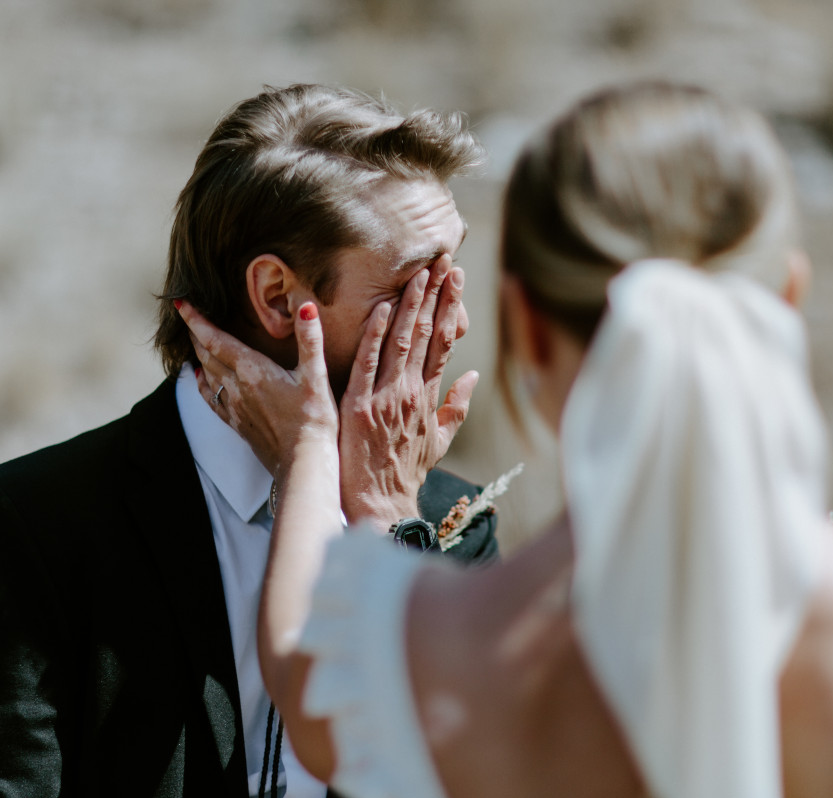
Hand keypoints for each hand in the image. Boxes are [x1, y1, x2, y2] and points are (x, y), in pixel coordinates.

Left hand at [176, 300, 337, 478]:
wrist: (304, 464)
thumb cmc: (313, 421)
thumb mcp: (316, 377)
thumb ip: (310, 340)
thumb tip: (306, 307)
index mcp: (252, 371)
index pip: (215, 339)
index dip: (196, 320)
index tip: (181, 302)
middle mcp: (237, 387)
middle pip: (207, 354)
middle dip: (196, 332)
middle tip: (188, 314)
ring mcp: (235, 407)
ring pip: (207, 374)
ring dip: (199, 355)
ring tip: (196, 341)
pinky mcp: (238, 424)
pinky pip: (211, 399)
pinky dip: (202, 384)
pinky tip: (201, 380)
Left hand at [339, 254, 478, 524]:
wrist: (382, 505)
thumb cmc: (406, 474)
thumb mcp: (439, 442)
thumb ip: (456, 406)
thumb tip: (473, 375)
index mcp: (430, 397)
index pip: (445, 342)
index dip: (451, 306)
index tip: (456, 277)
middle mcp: (413, 393)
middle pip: (428, 334)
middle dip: (436, 293)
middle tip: (443, 258)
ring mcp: (387, 398)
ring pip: (402, 341)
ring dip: (411, 303)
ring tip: (420, 270)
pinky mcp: (359, 407)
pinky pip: (367, 364)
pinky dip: (375, 335)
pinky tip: (383, 306)